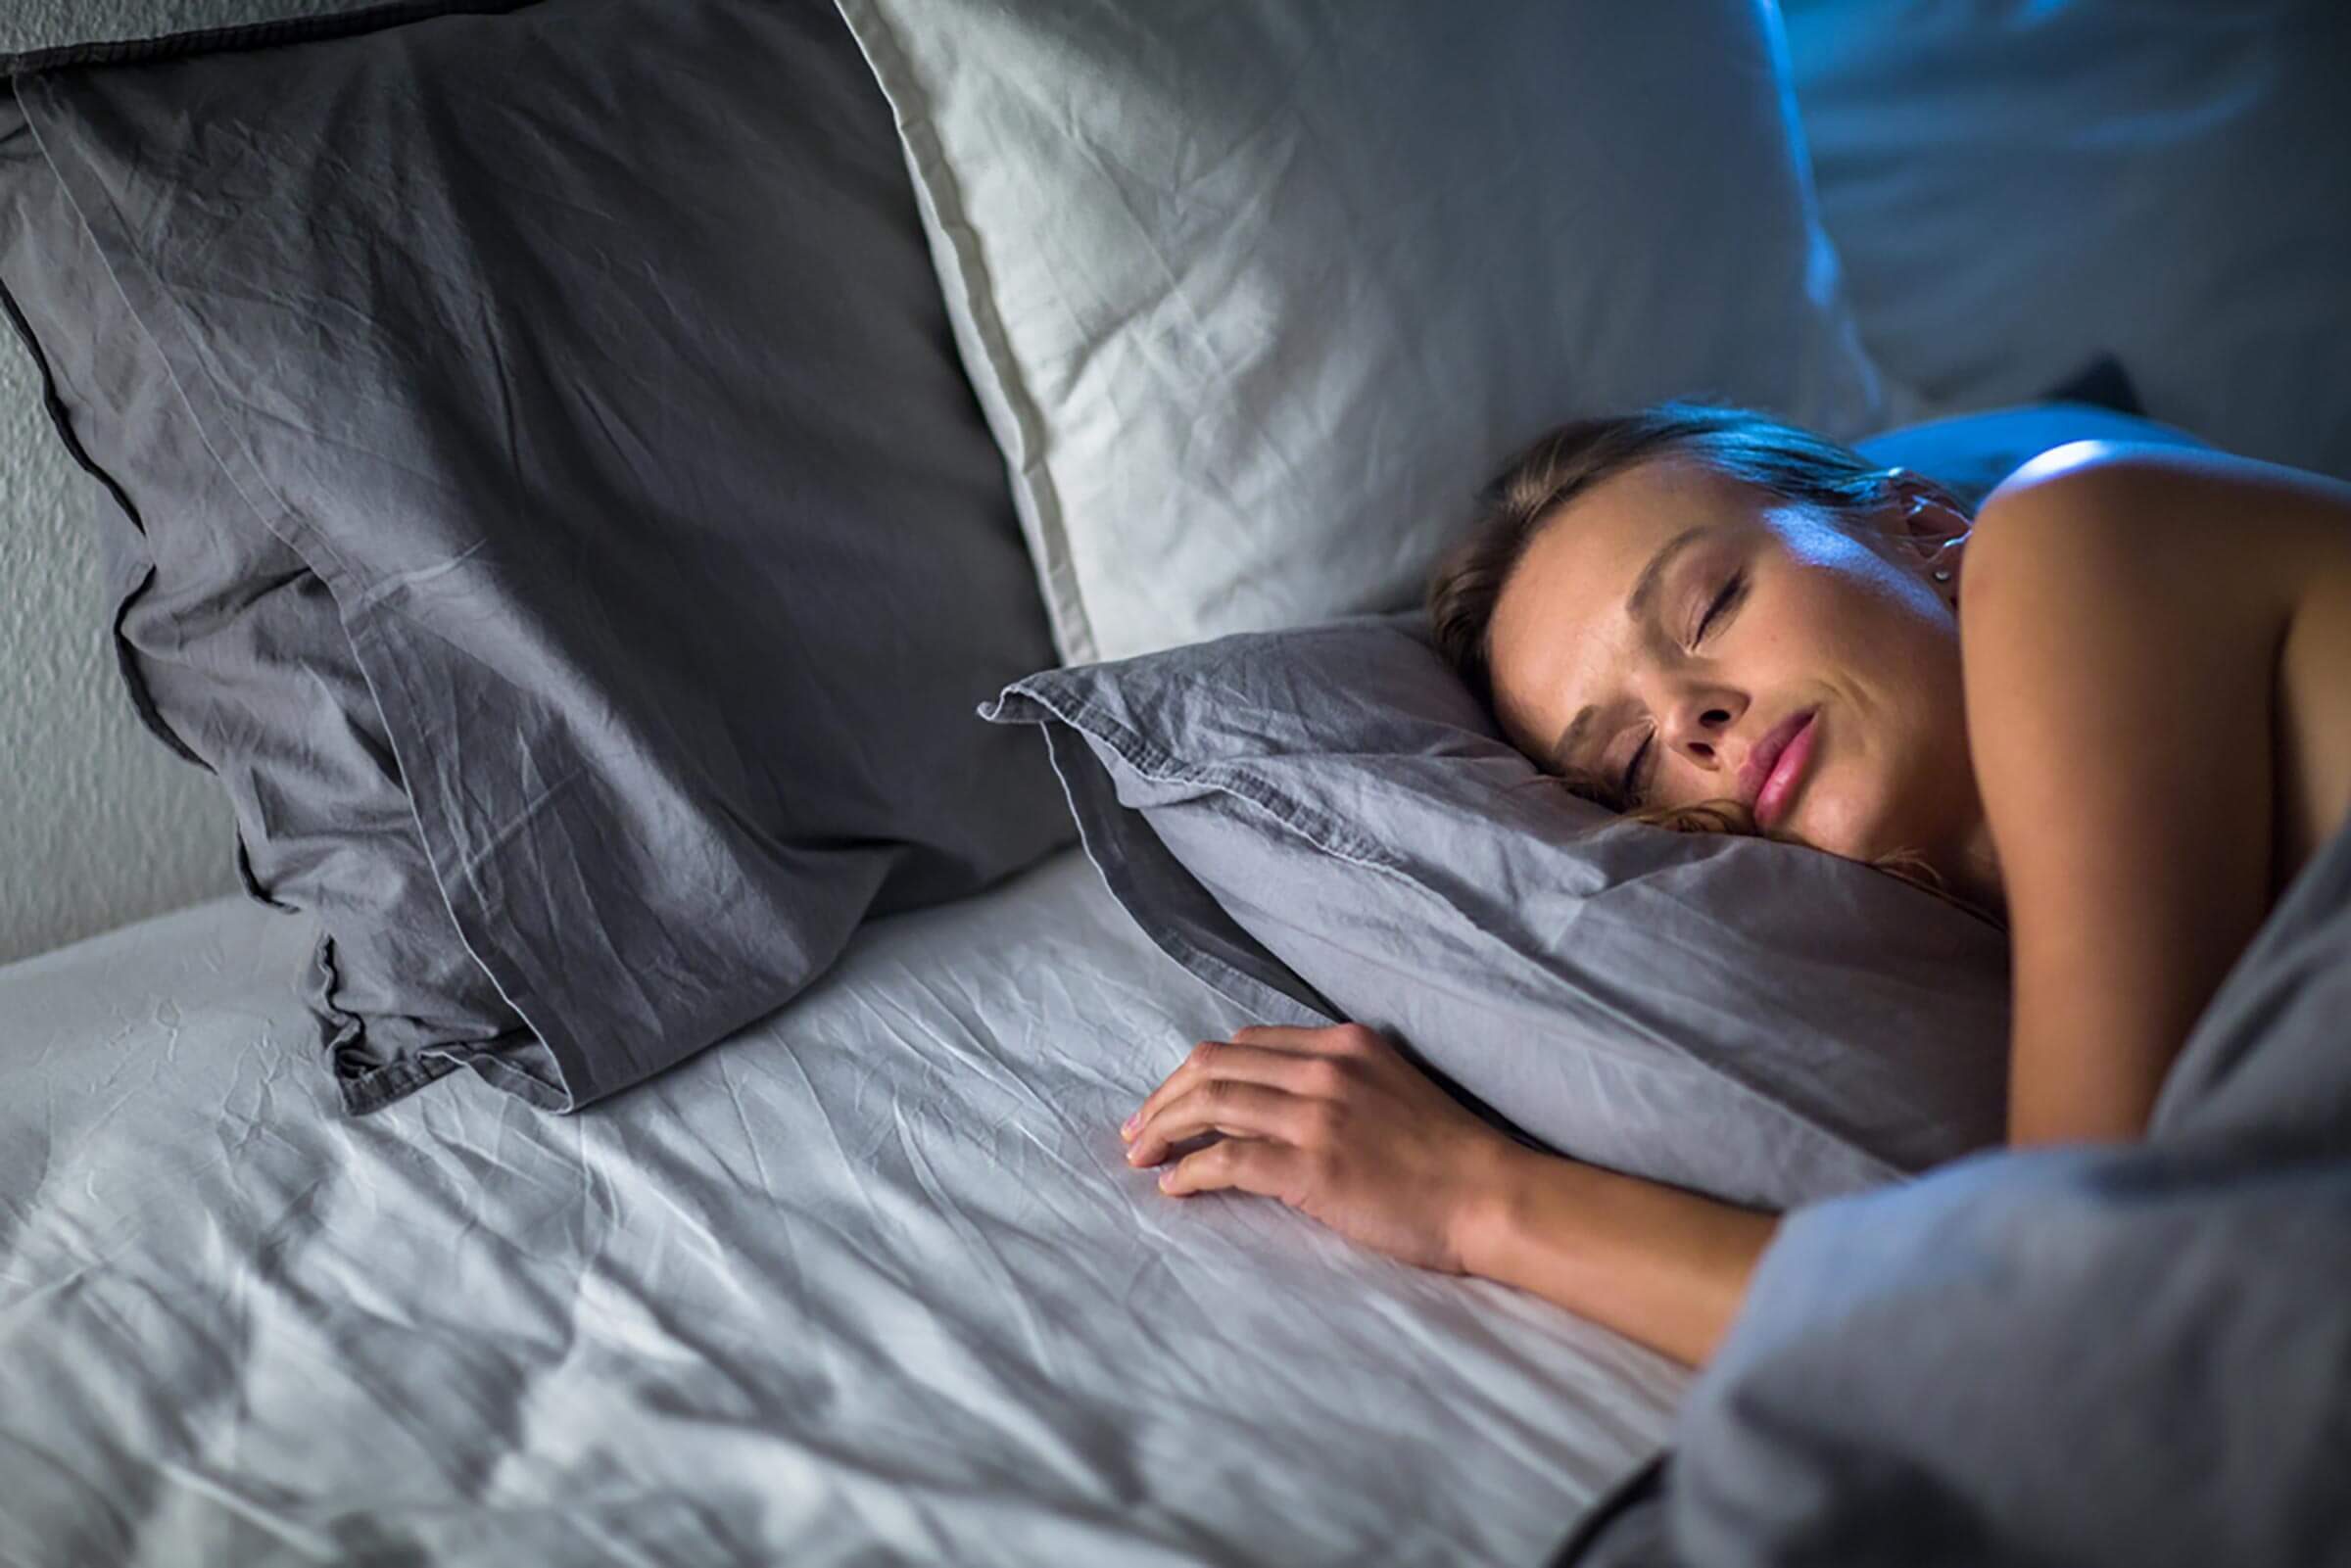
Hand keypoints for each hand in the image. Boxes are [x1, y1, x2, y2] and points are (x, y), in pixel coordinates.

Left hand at [1120, 1022, 1521, 1275]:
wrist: (1493, 1195)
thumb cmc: (1449, 1157)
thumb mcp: (1392, 1088)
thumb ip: (1337, 1083)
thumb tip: (1273, 1105)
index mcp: (1342, 1043)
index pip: (1245, 1044)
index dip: (1197, 1072)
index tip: (1172, 1101)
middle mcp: (1324, 1067)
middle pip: (1212, 1065)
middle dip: (1163, 1098)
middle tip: (1136, 1133)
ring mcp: (1317, 1114)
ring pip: (1210, 1103)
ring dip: (1163, 1130)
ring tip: (1141, 1158)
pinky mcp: (1312, 1166)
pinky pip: (1227, 1160)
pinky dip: (1190, 1173)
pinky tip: (1175, 1188)